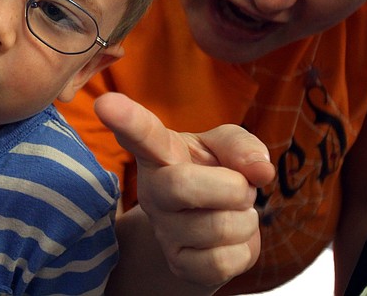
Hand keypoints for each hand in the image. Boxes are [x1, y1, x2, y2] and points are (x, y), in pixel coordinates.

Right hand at [96, 93, 274, 289]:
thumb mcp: (226, 148)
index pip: (141, 133)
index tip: (106, 103)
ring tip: (234, 211)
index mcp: (161, 152)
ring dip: (245, 219)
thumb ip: (242, 145)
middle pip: (181, 185)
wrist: (208, 228)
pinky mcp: (179, 264)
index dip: (125, 119)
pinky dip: (244, 250)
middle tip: (242, 188)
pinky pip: (222, 261)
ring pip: (217, 227)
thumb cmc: (213, 174)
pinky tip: (231, 240)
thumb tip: (260, 169)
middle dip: (231, 187)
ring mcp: (164, 229)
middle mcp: (153, 189)